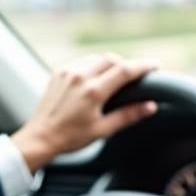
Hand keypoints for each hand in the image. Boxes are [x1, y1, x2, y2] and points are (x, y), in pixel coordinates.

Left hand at [10, 54, 157, 171]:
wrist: (40, 137)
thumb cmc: (70, 137)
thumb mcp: (102, 130)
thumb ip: (127, 116)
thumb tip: (150, 107)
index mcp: (93, 92)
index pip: (125, 70)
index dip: (144, 65)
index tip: (155, 65)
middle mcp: (80, 77)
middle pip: (112, 59)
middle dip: (126, 64)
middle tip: (136, 75)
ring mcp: (68, 72)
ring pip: (97, 57)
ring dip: (110, 63)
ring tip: (116, 76)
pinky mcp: (59, 72)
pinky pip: (82, 61)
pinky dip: (93, 65)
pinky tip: (96, 77)